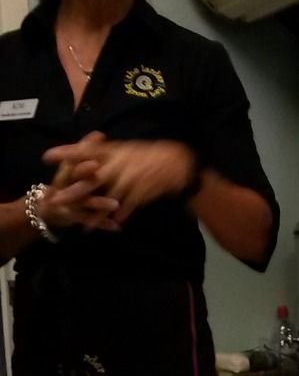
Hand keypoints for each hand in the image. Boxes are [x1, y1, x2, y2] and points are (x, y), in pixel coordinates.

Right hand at [38, 133, 119, 232]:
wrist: (45, 209)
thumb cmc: (64, 184)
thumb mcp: (71, 166)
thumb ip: (84, 151)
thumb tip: (99, 134)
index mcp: (67, 169)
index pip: (76, 154)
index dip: (86, 146)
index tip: (99, 136)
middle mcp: (66, 184)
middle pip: (75, 176)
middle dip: (85, 171)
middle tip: (96, 165)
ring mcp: (69, 202)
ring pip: (85, 201)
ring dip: (100, 203)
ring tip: (115, 204)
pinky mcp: (73, 218)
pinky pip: (90, 221)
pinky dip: (103, 225)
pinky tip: (117, 227)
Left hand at [44, 137, 195, 223]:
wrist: (174, 162)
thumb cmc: (147, 156)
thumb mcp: (124, 150)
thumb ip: (105, 152)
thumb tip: (86, 152)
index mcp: (112, 151)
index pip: (84, 151)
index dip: (65, 154)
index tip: (47, 157)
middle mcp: (118, 163)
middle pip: (89, 178)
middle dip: (72, 191)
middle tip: (55, 200)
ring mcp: (129, 178)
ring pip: (107, 197)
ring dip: (93, 212)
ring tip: (81, 224)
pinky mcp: (140, 192)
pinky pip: (126, 206)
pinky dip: (118, 216)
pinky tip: (110, 226)